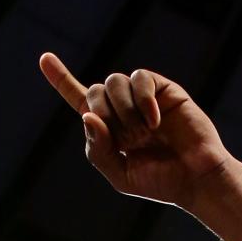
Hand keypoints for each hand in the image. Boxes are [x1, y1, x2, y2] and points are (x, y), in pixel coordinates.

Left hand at [40, 52, 229, 208]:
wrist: (197, 180)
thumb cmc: (161, 182)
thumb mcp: (120, 175)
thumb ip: (98, 149)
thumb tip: (88, 115)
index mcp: (110, 129)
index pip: (80, 100)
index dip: (61, 79)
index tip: (44, 59)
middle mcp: (124, 110)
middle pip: (95, 91)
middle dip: (104, 113)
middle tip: (128, 140)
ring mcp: (144, 98)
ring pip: (114, 81)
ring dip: (123, 109)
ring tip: (143, 133)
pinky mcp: (164, 89)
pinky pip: (141, 79)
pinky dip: (143, 99)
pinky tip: (154, 121)